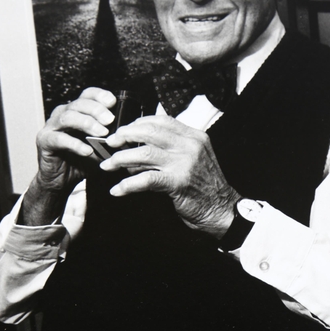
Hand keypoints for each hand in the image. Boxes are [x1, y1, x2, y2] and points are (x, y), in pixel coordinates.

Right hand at [21, 88, 115, 225]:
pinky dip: (75, 144)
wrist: (61, 181)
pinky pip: (59, 139)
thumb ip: (110, 140)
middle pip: (79, 104)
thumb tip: (129, 137)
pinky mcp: (45, 141)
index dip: (99, 95)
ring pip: (68, 117)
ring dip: (87, 123)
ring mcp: (52, 126)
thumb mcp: (100, 148)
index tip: (113, 101)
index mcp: (76, 112)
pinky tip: (87, 151)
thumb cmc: (81, 161)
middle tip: (110, 120)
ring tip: (102, 133)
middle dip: (96, 110)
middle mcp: (62, 115)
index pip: (87, 95)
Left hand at [100, 116, 240, 238]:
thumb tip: (139, 149)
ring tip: (107, 165)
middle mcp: (189, 146)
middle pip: (149, 132)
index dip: (138, 123)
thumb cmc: (205, 187)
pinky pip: (146, 179)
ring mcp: (184, 163)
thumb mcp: (194, 159)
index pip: (162, 121)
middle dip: (124, 136)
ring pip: (144, 152)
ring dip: (120, 159)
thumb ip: (173, 150)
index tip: (123, 131)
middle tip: (110, 143)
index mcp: (194, 136)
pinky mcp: (178, 182)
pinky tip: (117, 190)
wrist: (222, 210)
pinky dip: (127, 185)